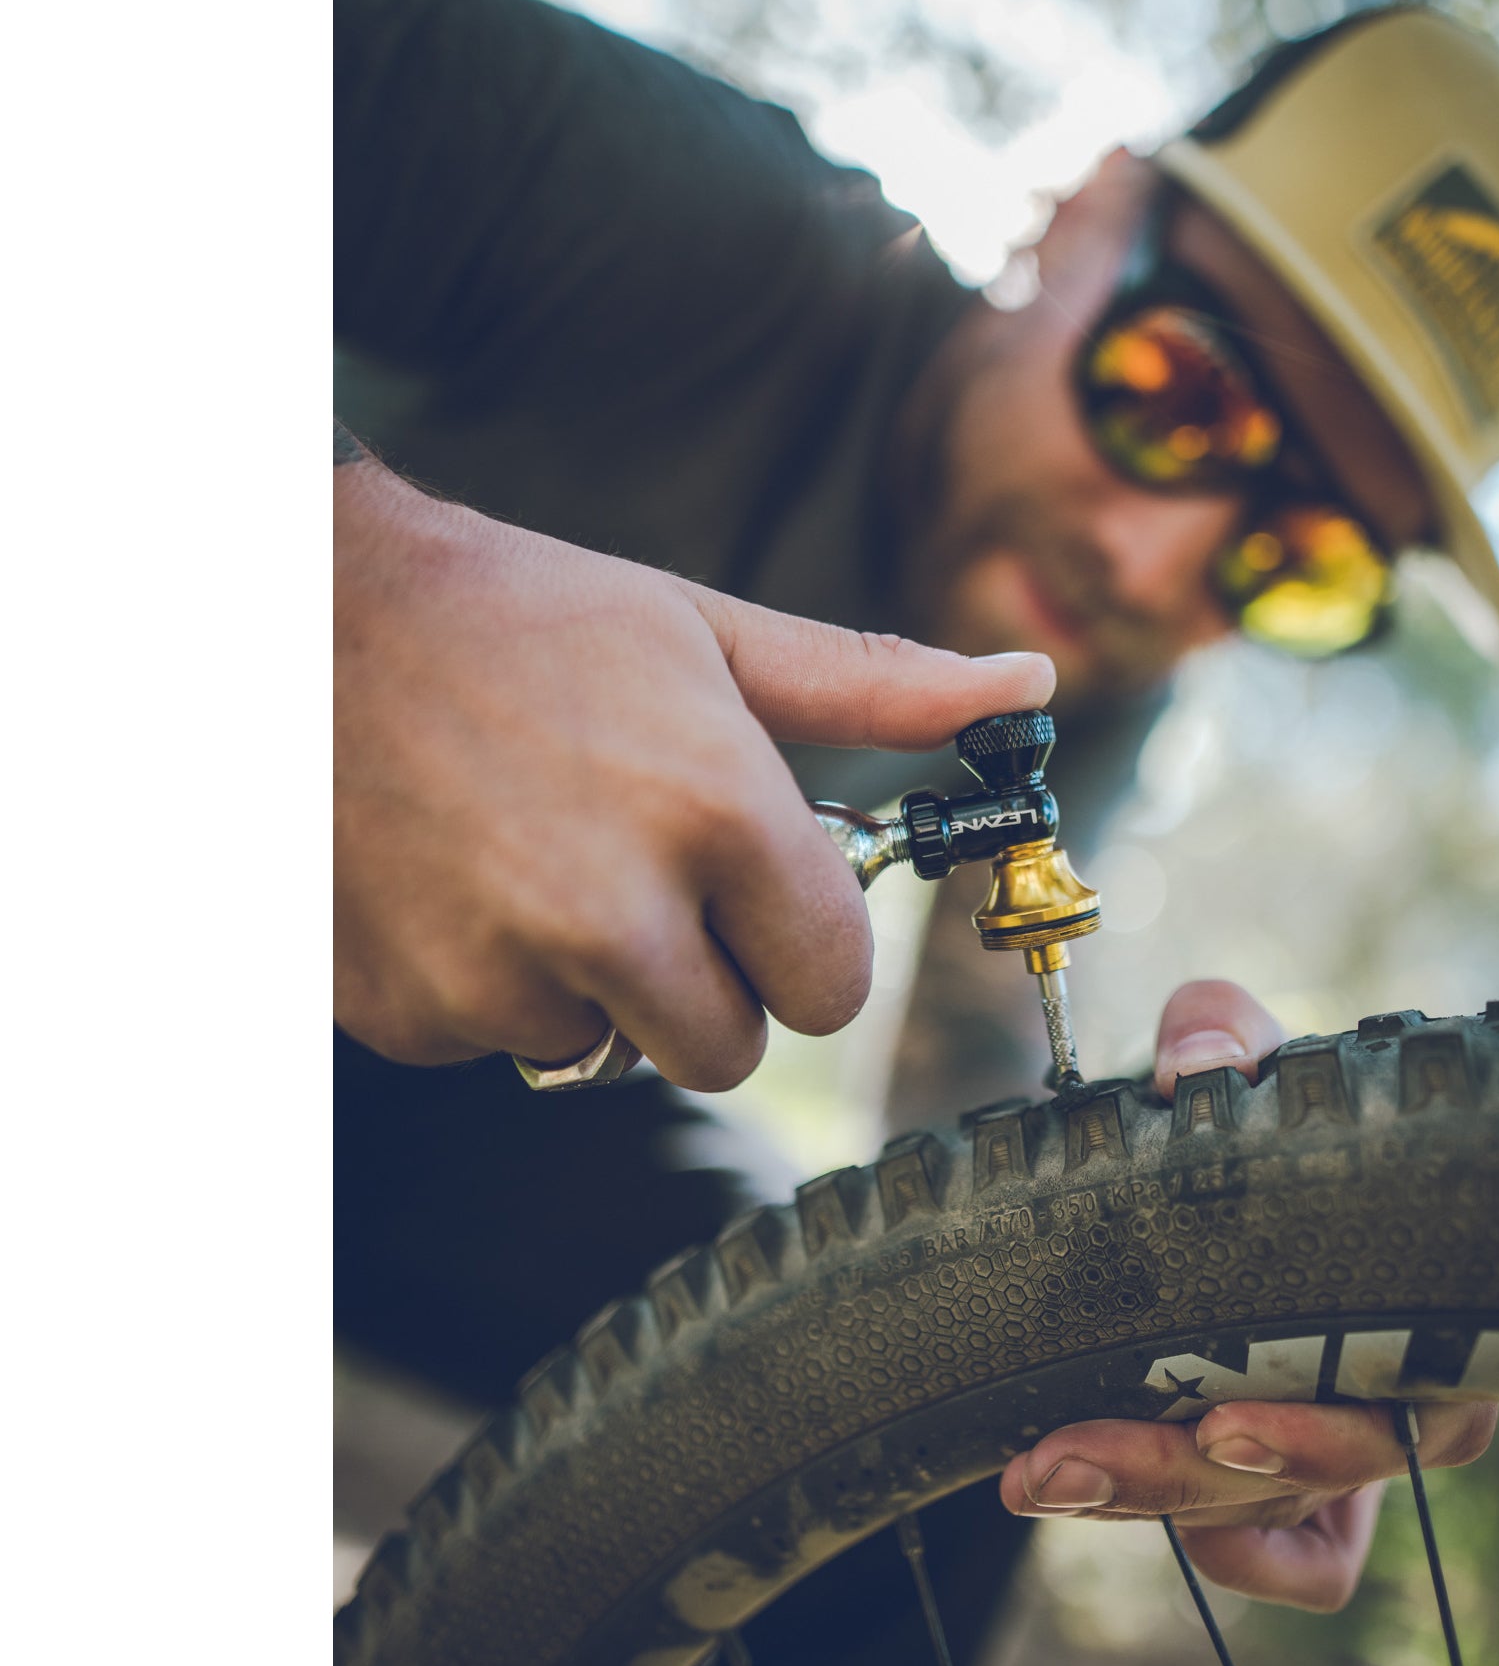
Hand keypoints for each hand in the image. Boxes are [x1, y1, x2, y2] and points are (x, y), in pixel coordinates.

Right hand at [334, 459, 1051, 1089]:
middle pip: (732, 1047)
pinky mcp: (408, 1014)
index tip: (758, 892)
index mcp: (717, 814)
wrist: (302, 618)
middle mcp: (614, 911)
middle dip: (708, 979)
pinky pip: (501, 1045)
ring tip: (535, 859)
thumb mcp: (709, 633)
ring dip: (594, 984)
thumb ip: (876, 689)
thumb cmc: (526, 615)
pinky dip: (492, 990)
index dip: (802, 942)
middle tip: (646, 878)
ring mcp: (499, 974)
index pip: (832, 986)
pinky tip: (457, 884)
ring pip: (611, 1050)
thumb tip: (1030, 690)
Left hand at [998, 980, 1495, 1609]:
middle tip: (1071, 1452)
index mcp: (1421, 1288)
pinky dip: (1238, 1559)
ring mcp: (1352, 1442)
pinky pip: (1309, 1565)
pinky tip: (1113, 1509)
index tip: (1220, 1417)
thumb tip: (1196, 1064)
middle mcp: (1403, 1383)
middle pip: (1329, 1472)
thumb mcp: (1237, 1050)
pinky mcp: (1305, 1481)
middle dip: (1190, 1471)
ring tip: (1038, 1469)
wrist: (1206, 1144)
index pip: (1432, 1395)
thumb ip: (1220, 1034)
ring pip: (1275, 1511)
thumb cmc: (1256, 1105)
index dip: (1328, 1426)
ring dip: (1151, 1499)